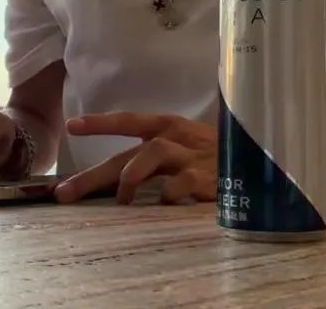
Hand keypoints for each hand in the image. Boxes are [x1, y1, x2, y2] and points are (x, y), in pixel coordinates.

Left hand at [54, 112, 216, 204]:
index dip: (100, 123)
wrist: (261, 162)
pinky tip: (163, 204)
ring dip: (130, 178)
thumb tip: (115, 179)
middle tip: (65, 193)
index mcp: (168, 127)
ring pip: (152, 154)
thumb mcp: (186, 146)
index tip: (71, 126)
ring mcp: (192, 156)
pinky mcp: (208, 177)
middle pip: (128, 153)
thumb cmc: (217, 156)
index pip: (129, 121)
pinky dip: (167, 194)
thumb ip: (155, 158)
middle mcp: (176, 138)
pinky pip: (181, 184)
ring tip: (121, 201)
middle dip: (93, 175)